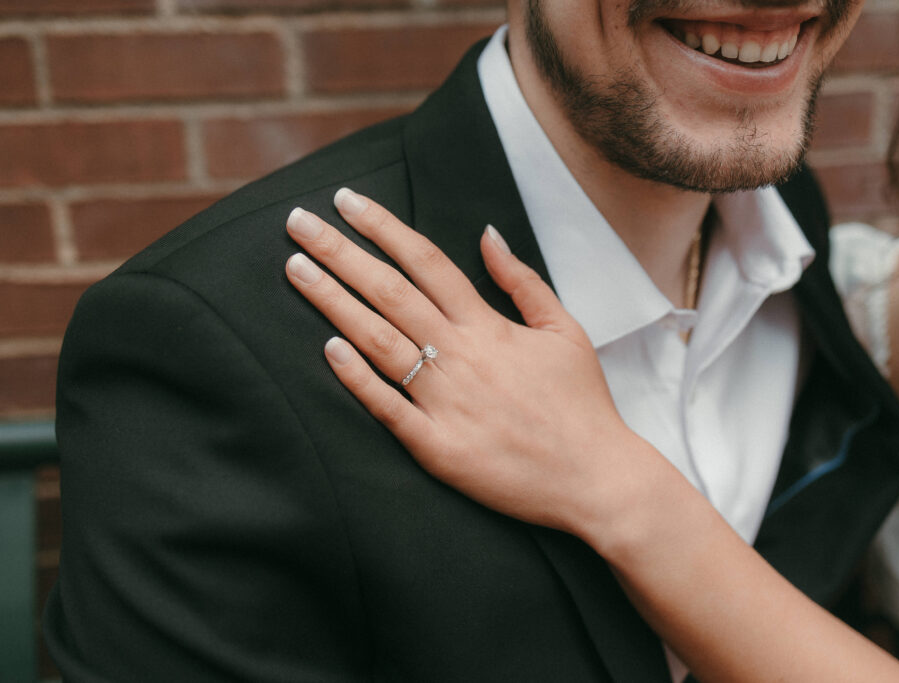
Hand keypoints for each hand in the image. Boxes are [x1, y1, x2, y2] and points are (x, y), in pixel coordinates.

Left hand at [284, 188, 668, 543]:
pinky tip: (327, 349)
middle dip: (339, 253)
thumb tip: (488, 235)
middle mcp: (461, 356)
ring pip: (379, 341)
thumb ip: (522, 281)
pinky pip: (388, 409)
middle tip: (297, 222)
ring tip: (295, 270)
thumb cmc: (581, 404)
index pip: (426, 262)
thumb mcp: (564, 330)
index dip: (383, 227)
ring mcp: (446, 403)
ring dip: (333, 303)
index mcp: (489, 327)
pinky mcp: (437, 448)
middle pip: (390, 292)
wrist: (596, 479)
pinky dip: (356, 378)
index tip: (347, 200)